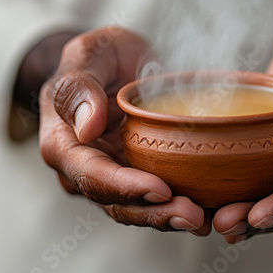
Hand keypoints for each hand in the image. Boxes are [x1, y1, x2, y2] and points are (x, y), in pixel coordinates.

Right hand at [38, 27, 210, 234]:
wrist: (115, 63)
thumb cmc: (100, 57)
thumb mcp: (89, 53)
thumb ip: (78, 86)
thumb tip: (86, 126)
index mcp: (64, 143)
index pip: (92, 175)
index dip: (126, 186)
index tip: (161, 188)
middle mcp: (84, 169)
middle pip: (117, 202)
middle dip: (155, 213)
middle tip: (193, 215)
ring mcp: (111, 175)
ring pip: (138, 208)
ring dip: (169, 217)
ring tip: (203, 219)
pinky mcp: (135, 174)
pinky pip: (154, 198)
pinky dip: (178, 206)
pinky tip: (208, 208)